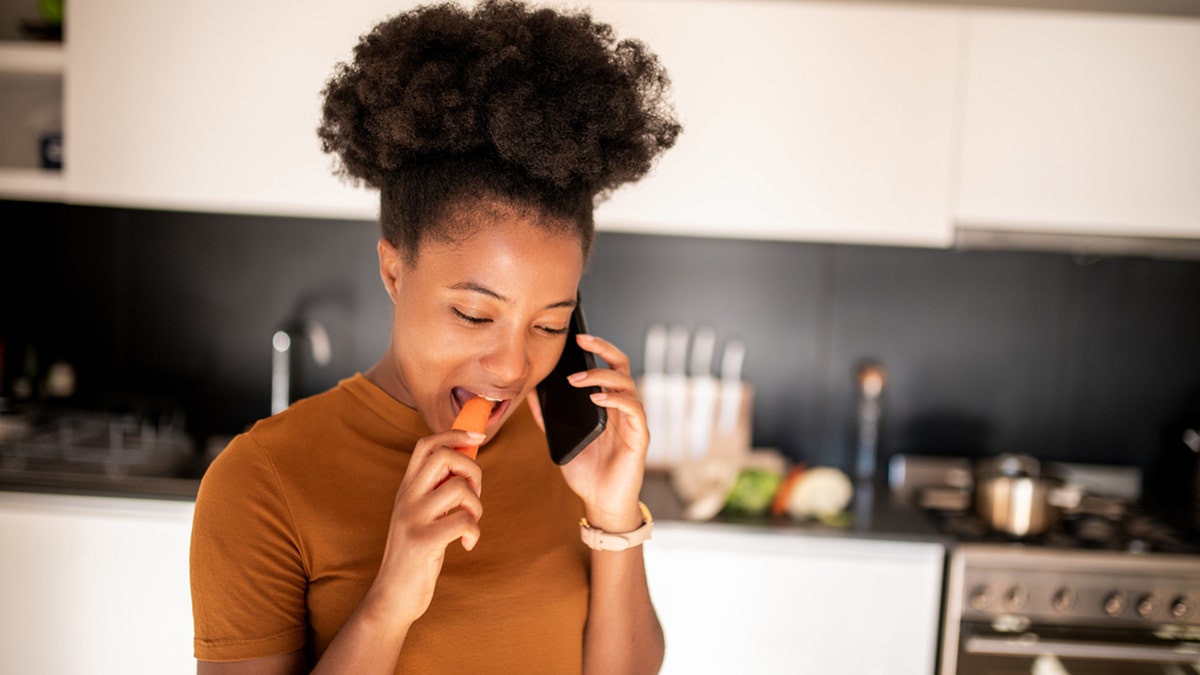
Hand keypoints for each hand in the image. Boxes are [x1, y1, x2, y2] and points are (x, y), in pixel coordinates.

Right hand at [362, 430, 483, 626]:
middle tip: (474, 496)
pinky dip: (474, 532)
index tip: (479, 436)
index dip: (455, 433)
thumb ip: (436, 491)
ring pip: (460, 488)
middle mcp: (407, 498)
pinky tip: (467, 544)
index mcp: (406, 489)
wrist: (391, 597)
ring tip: (469, 525)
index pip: (426, 444)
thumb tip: (467, 462)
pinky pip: (464, 521)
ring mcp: (413, 519)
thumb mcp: (421, 515)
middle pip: (445, 455)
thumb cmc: (415, 554)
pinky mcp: (423, 541)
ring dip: (477, 506)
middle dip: (473, 470)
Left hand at [528, 333, 646, 532]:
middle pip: (621, 366)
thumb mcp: (560, 438)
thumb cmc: (586, 471)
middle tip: (582, 342)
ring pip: (627, 384)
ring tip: (576, 381)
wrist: (601, 502)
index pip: (607, 366)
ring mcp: (633, 421)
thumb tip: (529, 392)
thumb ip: (548, 417)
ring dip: (601, 377)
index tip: (576, 339)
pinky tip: (597, 399)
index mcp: (608, 404)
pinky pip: (633, 410)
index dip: (596, 349)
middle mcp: (623, 407)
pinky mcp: (640, 437)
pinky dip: (616, 400)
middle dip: (603, 350)